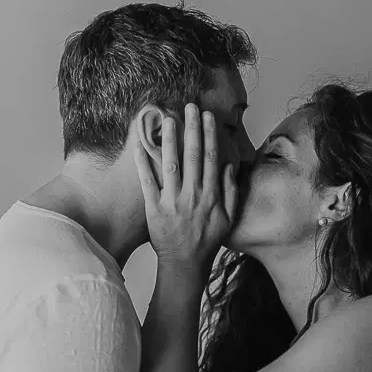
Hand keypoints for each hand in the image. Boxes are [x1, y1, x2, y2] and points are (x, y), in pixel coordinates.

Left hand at [133, 103, 238, 272]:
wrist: (186, 263)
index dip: (209, 135)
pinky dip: (143, 164)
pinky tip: (139, 146)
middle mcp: (192, 195)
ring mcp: (172, 201)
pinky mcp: (154, 209)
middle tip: (189, 107)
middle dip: (191, 129)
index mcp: (211, 195)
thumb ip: (231, 192)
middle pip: (192, 156)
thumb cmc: (207, 241)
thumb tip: (229, 166)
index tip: (207, 116)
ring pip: (171, 164)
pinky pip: (148, 183)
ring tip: (167, 118)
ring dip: (169, 140)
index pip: (210, 158)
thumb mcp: (229, 218)